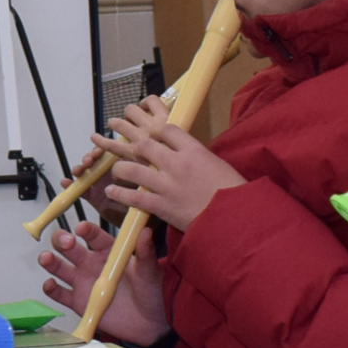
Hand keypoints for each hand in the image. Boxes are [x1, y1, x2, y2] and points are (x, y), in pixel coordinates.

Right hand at [37, 218, 170, 344]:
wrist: (151, 323)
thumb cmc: (152, 292)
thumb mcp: (150, 271)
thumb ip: (145, 253)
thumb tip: (145, 231)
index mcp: (108, 251)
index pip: (93, 236)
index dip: (86, 230)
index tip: (82, 228)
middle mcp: (91, 263)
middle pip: (69, 247)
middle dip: (62, 241)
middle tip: (66, 242)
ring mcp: (82, 282)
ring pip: (59, 267)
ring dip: (50, 260)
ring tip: (46, 258)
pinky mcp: (78, 302)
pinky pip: (59, 294)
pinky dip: (51, 289)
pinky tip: (50, 284)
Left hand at [90, 98, 244, 234]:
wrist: (235, 218)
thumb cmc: (233, 192)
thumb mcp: (218, 166)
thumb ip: (199, 159)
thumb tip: (188, 157)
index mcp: (194, 151)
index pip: (167, 129)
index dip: (156, 129)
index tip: (150, 132)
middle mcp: (177, 164)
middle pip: (145, 144)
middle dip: (133, 142)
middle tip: (127, 145)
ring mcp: (167, 185)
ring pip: (134, 169)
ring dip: (121, 168)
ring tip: (117, 169)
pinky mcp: (162, 206)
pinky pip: (134, 197)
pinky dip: (121, 193)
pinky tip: (112, 190)